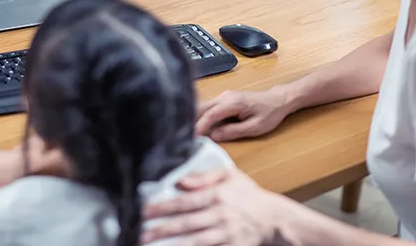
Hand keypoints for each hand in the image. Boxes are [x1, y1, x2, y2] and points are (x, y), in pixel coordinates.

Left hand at [141, 167, 283, 245]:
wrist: (274, 219)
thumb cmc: (248, 195)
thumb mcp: (230, 176)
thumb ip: (204, 176)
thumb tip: (180, 180)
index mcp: (217, 195)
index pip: (185, 202)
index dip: (164, 206)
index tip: (144, 210)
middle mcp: (220, 216)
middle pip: (186, 224)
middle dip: (162, 230)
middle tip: (141, 234)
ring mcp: (226, 235)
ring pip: (195, 242)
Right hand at [196, 88, 291, 141]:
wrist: (277, 100)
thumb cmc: (269, 114)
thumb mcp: (254, 127)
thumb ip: (233, 131)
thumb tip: (214, 136)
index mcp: (233, 102)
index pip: (210, 114)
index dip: (200, 126)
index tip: (192, 137)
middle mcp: (225, 96)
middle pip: (202, 107)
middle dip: (192, 120)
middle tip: (185, 136)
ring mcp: (224, 95)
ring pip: (203, 106)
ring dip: (195, 118)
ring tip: (189, 132)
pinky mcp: (223, 99)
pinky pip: (208, 107)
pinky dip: (201, 116)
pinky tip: (197, 126)